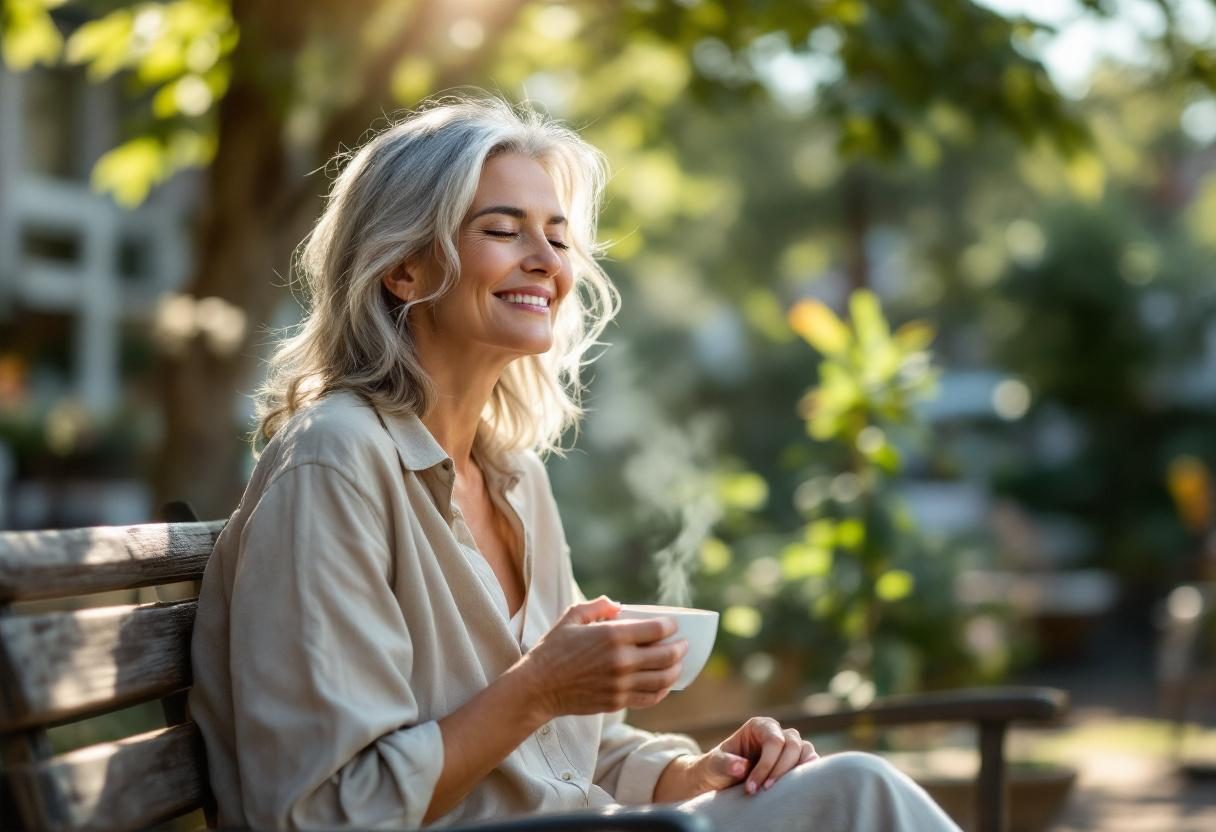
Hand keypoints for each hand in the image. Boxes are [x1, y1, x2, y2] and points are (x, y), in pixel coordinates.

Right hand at [518, 596, 686, 720]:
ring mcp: (621, 684)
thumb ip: (598, 606)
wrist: (538, 687)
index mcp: (612, 635)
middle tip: (683, 645)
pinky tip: (663, 685)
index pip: (656, 630)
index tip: (673, 625)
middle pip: (666, 655)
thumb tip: (619, 606)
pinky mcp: (617, 701)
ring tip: (678, 664)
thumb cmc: (552, 649)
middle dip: (679, 649)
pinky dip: (662, 691)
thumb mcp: (571, 617)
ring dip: (675, 671)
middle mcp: (621, 661)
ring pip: (662, 679)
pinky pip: (649, 698)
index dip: (670, 626)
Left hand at [654, 717, 817, 801]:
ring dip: (796, 772)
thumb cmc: (716, 769)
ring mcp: (788, 747)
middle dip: (780, 770)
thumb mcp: (713, 765)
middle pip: (793, 745)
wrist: (719, 780)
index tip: (753, 787)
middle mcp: (776, 733)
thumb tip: (742, 766)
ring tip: (781, 791)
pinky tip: (796, 788)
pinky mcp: (795, 762)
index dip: (767, 764)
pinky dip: (806, 774)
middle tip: (764, 791)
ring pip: (805, 752)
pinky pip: (809, 764)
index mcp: (759, 726)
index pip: (774, 741)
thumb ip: (725, 763)